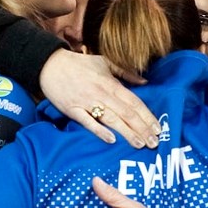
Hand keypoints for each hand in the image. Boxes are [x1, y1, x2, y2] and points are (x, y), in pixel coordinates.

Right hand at [38, 49, 159, 148]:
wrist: (50, 65)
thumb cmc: (79, 64)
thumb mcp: (105, 62)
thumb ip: (125, 73)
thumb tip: (145, 81)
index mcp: (110, 83)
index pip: (134, 102)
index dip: (147, 116)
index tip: (158, 128)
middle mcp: (101, 94)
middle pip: (126, 113)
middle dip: (142, 129)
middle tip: (154, 143)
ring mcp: (87, 103)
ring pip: (111, 120)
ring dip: (127, 133)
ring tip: (140, 144)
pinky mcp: (73, 110)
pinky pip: (88, 122)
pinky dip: (100, 131)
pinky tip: (112, 140)